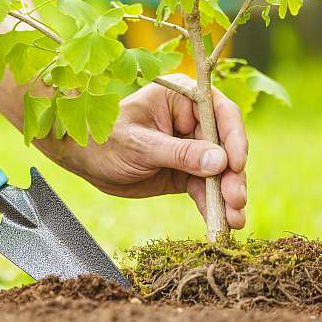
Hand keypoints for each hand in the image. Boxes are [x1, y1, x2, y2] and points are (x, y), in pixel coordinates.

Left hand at [46, 74, 247, 228]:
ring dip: (227, 195)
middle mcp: (191, 120)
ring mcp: (190, 148)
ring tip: (234, 219)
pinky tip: (222, 223)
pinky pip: (204, 188)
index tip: (236, 164)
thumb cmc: (105, 140)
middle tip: (235, 200)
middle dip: (232, 175)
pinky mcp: (185, 171)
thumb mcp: (140, 146)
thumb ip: (179, 154)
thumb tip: (221, 162)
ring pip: (219, 171)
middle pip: (225, 146)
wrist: (85, 160)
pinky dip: (213, 204)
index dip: (234, 138)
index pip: (219, 112)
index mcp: (181, 98)